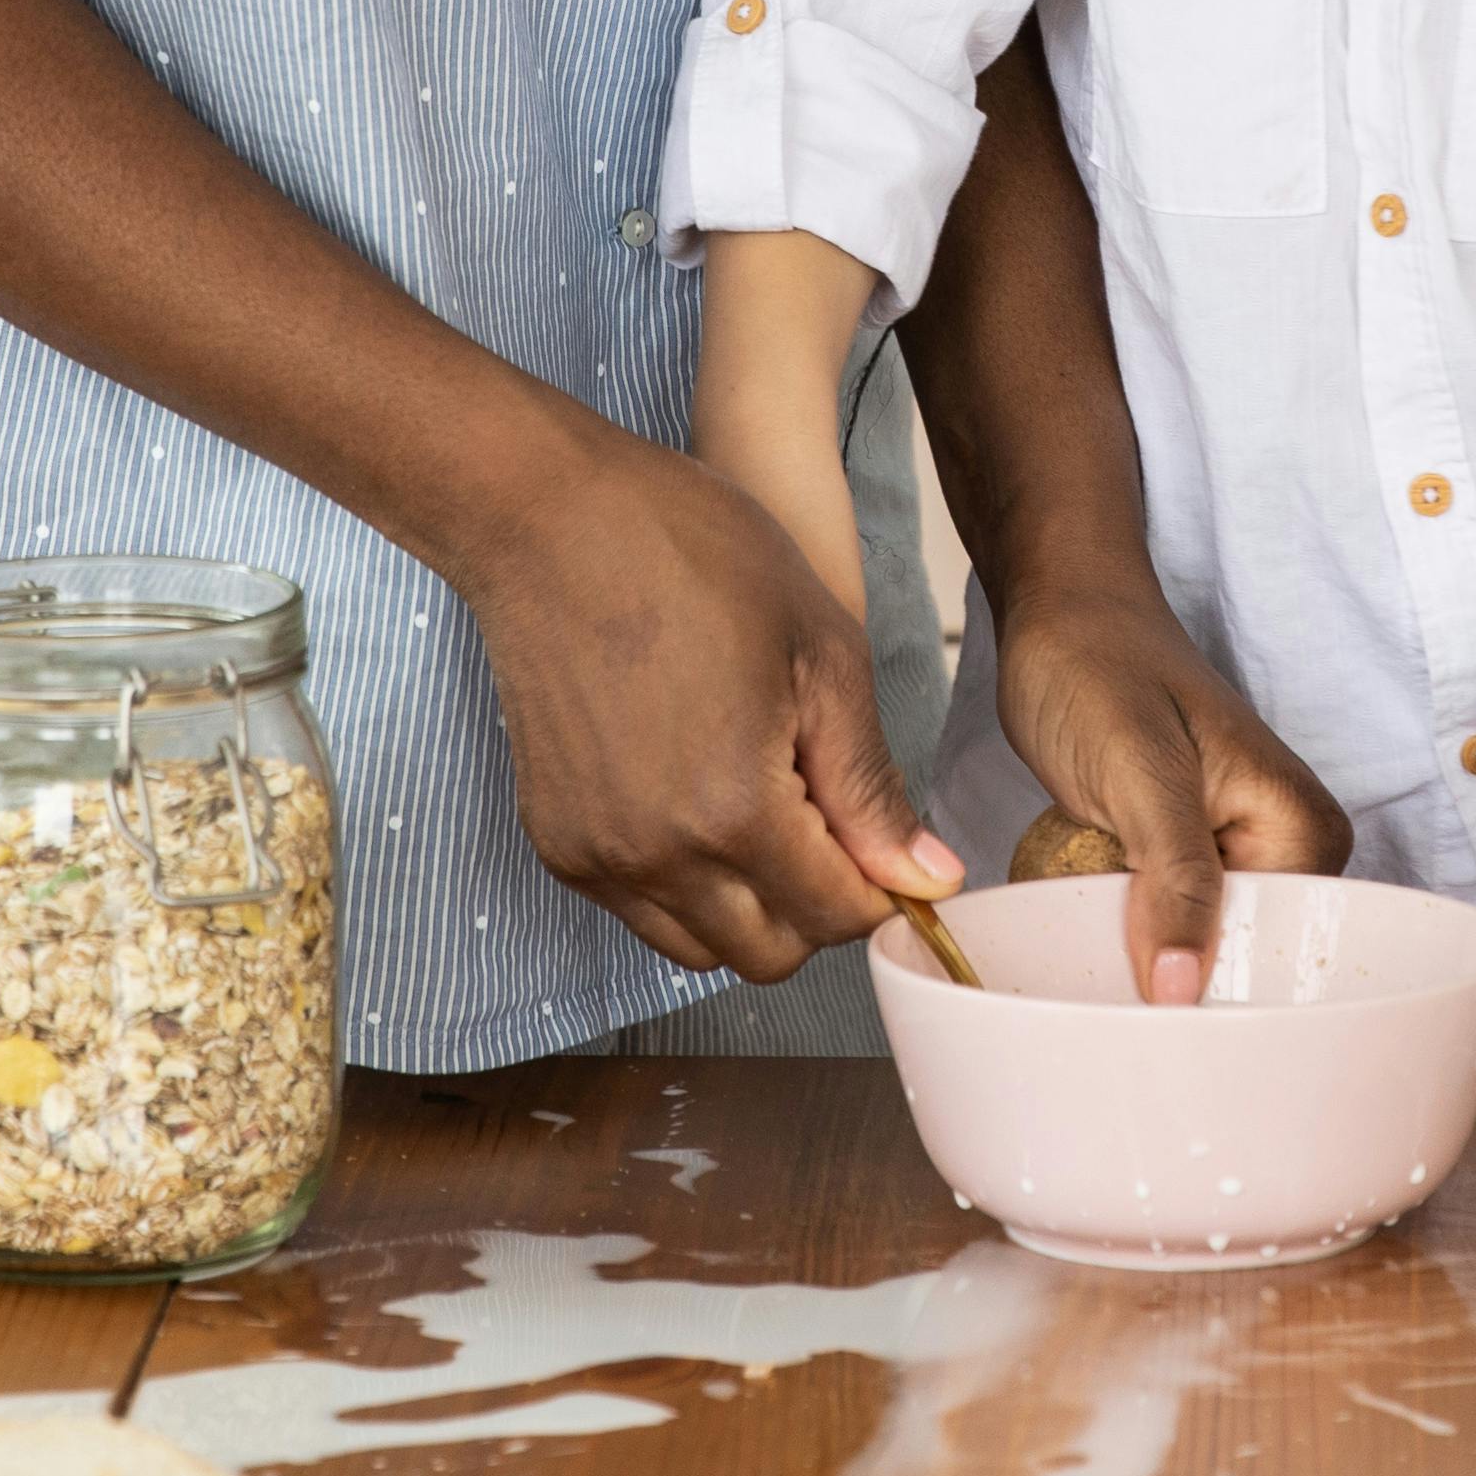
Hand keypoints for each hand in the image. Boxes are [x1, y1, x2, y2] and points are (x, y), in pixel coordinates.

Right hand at [460, 430, 963, 984]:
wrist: (548, 519)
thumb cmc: (690, 555)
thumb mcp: (820, 652)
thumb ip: (870, 786)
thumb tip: (927, 878)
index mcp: (735, 810)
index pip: (838, 918)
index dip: (882, 888)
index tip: (887, 843)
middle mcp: (657, 856)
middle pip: (772, 956)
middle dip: (817, 905)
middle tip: (824, 815)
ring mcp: (597, 856)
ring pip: (703, 949)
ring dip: (749, 906)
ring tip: (758, 803)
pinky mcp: (556, 843)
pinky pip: (641, 911)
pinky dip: (684, 886)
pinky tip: (695, 798)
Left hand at [994, 582, 1349, 1008]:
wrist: (1058, 611)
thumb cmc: (1099, 666)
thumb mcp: (1138, 775)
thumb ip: (1174, 882)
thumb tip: (1182, 993)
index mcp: (1303, 828)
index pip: (1279, 955)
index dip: (1214, 993)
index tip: (1153, 1028)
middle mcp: (1284, 847)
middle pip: (1241, 962)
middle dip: (1174, 982)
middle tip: (1108, 994)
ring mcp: (1233, 853)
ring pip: (1195, 950)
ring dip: (1140, 962)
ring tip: (1092, 965)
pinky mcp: (1185, 856)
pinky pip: (1164, 924)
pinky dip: (1124, 934)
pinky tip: (1092, 940)